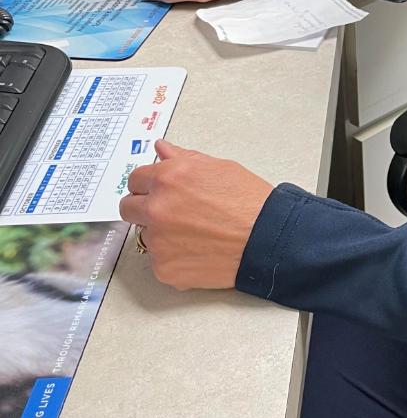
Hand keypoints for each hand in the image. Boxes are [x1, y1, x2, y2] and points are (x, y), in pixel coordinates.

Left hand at [119, 139, 273, 290]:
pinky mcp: (164, 268)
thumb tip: (162, 149)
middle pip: (128, 208)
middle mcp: (157, 207)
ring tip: (194, 235)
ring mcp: (158, 240)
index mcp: (168, 178)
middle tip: (171, 215)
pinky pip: (158, 261)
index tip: (157, 192)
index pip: (135, 180)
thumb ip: (184, 159)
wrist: (267, 239)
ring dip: (161, 235)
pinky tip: (198, 252)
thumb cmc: (251, 204)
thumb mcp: (219, 168)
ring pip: (145, 236)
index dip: (149, 185)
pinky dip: (173, 259)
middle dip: (145, 209)